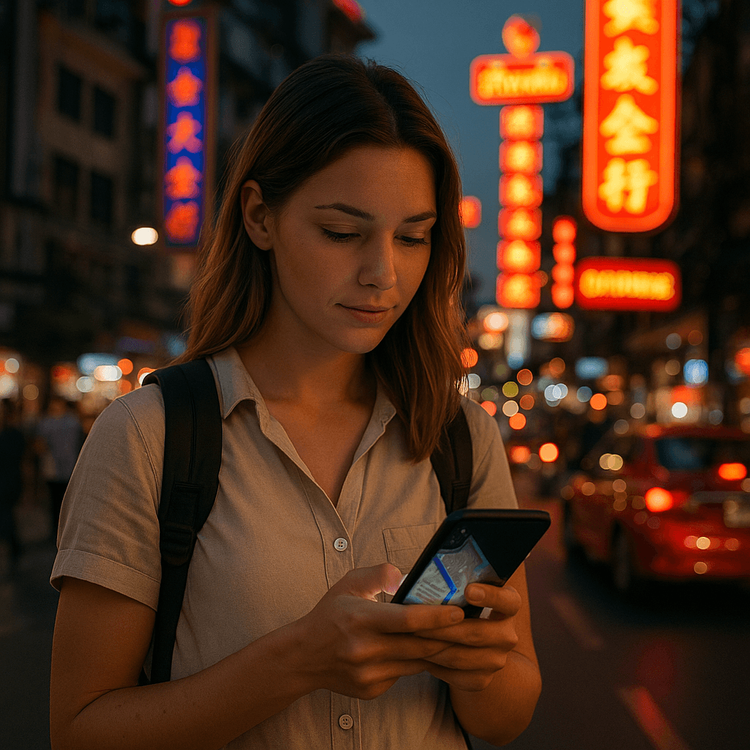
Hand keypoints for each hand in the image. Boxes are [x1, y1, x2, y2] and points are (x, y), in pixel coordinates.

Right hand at [288, 564, 464, 699]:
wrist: (303, 657)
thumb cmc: (330, 615)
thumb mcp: (349, 583)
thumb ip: (377, 574)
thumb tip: (404, 575)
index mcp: (361, 619)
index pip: (407, 620)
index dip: (437, 617)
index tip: (459, 612)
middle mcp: (365, 649)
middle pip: (419, 645)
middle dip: (450, 637)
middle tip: (474, 627)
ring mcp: (369, 673)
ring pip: (417, 663)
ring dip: (440, 652)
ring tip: (462, 640)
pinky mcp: (372, 689)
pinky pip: (405, 674)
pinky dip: (418, 662)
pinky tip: (428, 651)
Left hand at [415, 583, 522, 691]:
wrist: (471, 645)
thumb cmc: (457, 606)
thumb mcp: (458, 590)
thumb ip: (442, 580)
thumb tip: (400, 577)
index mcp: (508, 605)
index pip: (509, 601)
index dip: (491, 596)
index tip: (468, 591)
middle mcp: (507, 634)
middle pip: (478, 633)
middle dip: (444, 628)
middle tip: (418, 623)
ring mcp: (498, 660)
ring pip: (462, 657)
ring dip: (434, 648)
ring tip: (411, 639)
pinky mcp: (484, 680)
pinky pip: (458, 677)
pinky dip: (437, 667)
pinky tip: (421, 656)